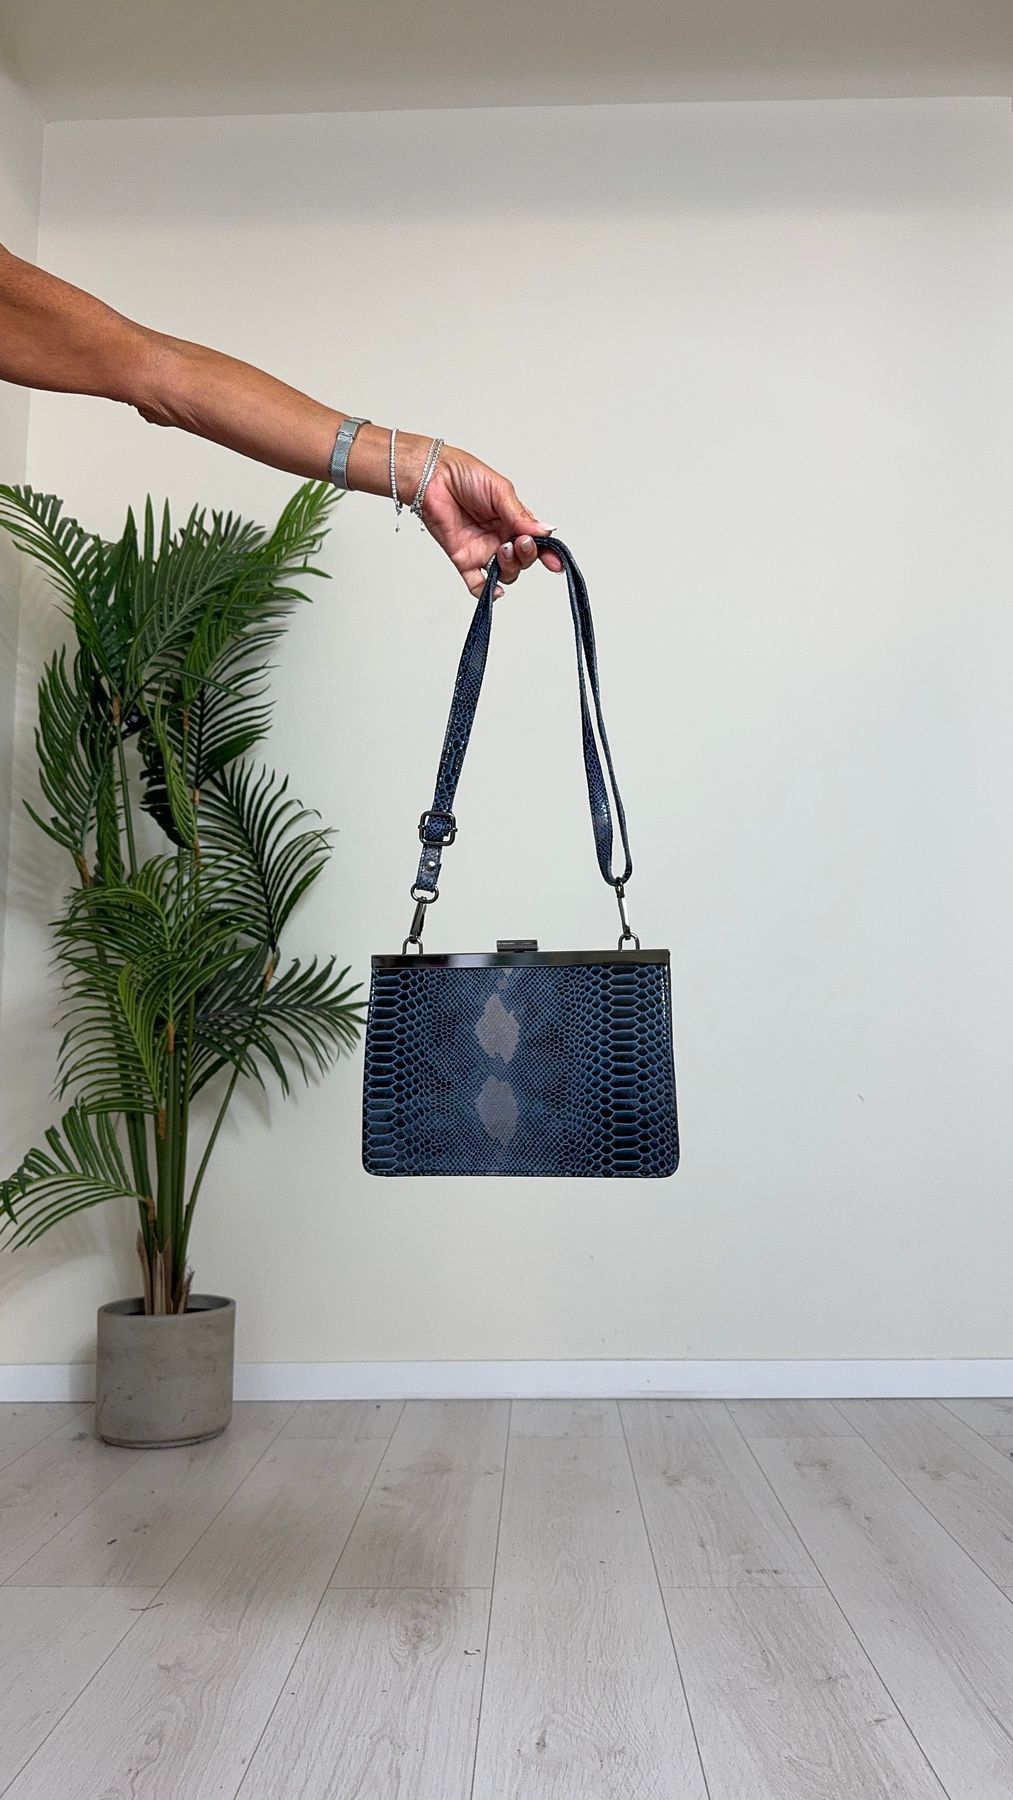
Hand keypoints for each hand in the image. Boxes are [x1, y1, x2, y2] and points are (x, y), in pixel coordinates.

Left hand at [419, 443, 563, 597]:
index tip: (554, 562)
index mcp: (512, 520)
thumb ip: (521, 516)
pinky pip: (477, 583)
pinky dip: (486, 591)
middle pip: (523, 560)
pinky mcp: (463, 559)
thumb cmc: (465, 475)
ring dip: (510, 567)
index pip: (535, 541)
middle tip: (519, 542)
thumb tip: (545, 531)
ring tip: (502, 549)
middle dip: (526, 555)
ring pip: (505, 573)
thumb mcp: (500, 491)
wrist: (433, 476)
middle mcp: (500, 537)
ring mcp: (482, 550)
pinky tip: (495, 589)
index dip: (547, 553)